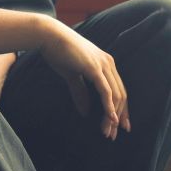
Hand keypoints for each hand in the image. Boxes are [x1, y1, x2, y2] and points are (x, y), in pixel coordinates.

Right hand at [37, 23, 129, 138]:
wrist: (49, 36)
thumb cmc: (59, 52)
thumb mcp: (72, 75)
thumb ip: (80, 93)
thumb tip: (85, 112)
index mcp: (105, 63)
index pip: (119, 90)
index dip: (121, 109)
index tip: (120, 126)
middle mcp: (108, 63)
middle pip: (121, 95)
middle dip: (119, 116)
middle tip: (114, 134)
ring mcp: (103, 65)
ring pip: (115, 95)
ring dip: (112, 116)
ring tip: (108, 131)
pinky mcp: (94, 68)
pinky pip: (106, 91)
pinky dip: (109, 106)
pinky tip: (110, 118)